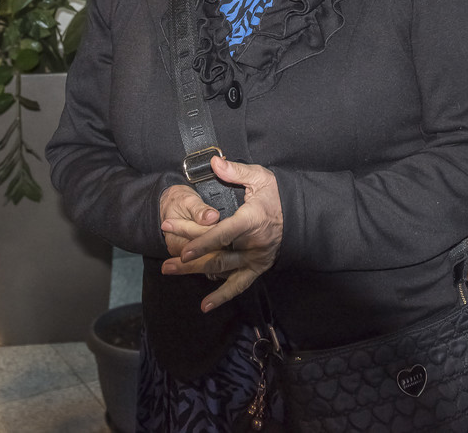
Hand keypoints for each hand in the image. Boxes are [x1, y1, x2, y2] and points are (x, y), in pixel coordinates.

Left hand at [160, 157, 283, 311]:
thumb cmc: (278, 195)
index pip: (223, 234)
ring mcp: (255, 259)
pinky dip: (222, 296)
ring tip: (170, 270)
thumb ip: (236, 172)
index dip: (202, 242)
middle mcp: (253, 244)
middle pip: (216, 253)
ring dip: (195, 272)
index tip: (182, 247)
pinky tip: (205, 306)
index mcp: (252, 220)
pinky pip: (238, 285)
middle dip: (188, 257)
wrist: (301, 215)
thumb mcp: (260, 178)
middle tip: (165, 261)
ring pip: (221, 269)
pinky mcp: (257, 268)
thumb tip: (214, 162)